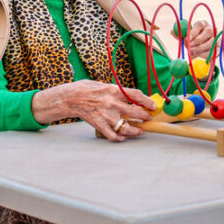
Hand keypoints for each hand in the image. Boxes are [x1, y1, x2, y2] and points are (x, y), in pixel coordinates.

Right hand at [32, 80, 154, 141]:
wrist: (70, 98)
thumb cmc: (87, 89)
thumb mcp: (103, 85)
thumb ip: (117, 91)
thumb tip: (131, 96)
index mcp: (114, 90)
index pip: (136, 95)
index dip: (147, 101)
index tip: (153, 106)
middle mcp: (112, 103)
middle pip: (135, 113)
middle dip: (145, 117)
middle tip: (148, 119)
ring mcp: (106, 116)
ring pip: (126, 128)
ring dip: (136, 131)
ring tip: (140, 131)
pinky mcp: (99, 125)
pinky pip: (113, 135)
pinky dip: (119, 138)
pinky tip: (123, 137)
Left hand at [183, 20, 214, 59]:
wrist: (201, 50)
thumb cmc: (192, 41)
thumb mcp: (185, 37)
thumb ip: (179, 35)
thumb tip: (171, 31)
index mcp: (203, 23)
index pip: (199, 24)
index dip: (193, 32)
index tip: (186, 39)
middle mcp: (212, 29)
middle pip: (208, 31)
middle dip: (197, 40)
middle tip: (189, 47)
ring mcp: (217, 38)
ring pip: (211, 43)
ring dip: (200, 48)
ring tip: (192, 51)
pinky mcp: (218, 48)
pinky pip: (212, 51)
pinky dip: (203, 55)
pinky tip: (197, 55)